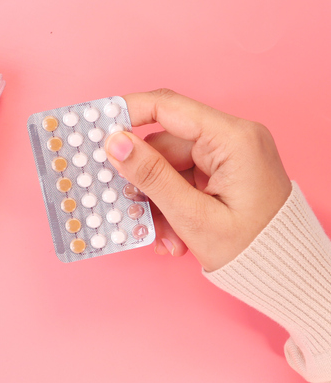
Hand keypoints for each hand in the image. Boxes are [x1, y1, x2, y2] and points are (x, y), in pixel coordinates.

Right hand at [104, 89, 291, 271]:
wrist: (288, 275)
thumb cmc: (254, 251)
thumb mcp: (193, 216)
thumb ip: (152, 176)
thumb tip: (115, 143)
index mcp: (232, 139)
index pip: (167, 107)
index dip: (126, 113)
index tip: (94, 128)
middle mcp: (232, 139)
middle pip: (163, 144)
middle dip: (144, 181)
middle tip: (128, 208)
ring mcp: (228, 156)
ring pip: (168, 166)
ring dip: (157, 202)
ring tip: (164, 236)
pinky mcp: (223, 172)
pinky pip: (182, 179)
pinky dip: (171, 206)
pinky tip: (174, 235)